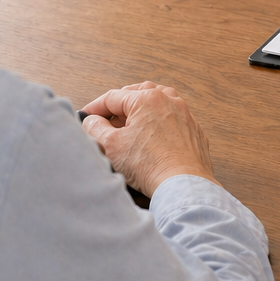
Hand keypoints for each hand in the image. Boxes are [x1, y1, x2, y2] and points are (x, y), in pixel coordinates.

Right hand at [80, 81, 215, 198]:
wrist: (182, 184)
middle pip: (136, 95)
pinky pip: (172, 120)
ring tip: (129, 126)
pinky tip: (151, 137)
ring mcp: (185, 115)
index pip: (112, 97)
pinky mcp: (193, 131)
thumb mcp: (110, 145)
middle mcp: (169, 101)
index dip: (95, 107)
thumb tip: (92, 121)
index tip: (86, 117)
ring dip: (140, 111)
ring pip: (157, 104)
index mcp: (147, 99)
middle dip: (118, 107)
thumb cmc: (150, 165)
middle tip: (106, 121)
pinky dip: (159, 123)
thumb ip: (95, 128)